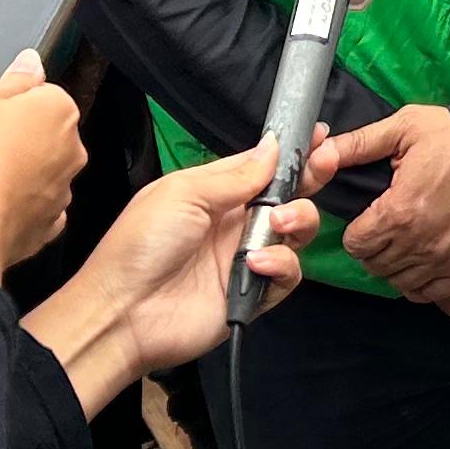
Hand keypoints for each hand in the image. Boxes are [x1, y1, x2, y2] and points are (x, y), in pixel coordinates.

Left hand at [29, 142, 323, 411]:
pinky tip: (256, 264)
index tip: (319, 135)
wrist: (124, 313)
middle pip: (287, 195)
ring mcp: (246, 258)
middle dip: (310, 177)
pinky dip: (280, 265)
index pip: (261, 166)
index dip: (289, 151)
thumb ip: (235, 175)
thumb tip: (272, 146)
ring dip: (298, 220)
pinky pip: (288, 274)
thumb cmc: (141, 244)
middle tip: (325, 162)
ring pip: (296, 231)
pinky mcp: (255, 294)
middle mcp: (234, 222)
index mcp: (213, 192)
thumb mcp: (183, 193)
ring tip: (279, 222)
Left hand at [325, 104, 449, 299]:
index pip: (356, 244)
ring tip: (405, 242)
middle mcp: (421, 245)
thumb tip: (320, 150)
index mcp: (400, 212)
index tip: (367, 219)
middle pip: (375, 266)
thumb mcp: (406, 128)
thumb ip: (358, 144)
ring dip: (396, 266)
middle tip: (385, 229)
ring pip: (400, 282)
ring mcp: (448, 262)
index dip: (356, 231)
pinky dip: (421, 281)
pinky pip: (430, 293)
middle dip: (373, 248)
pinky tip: (425, 259)